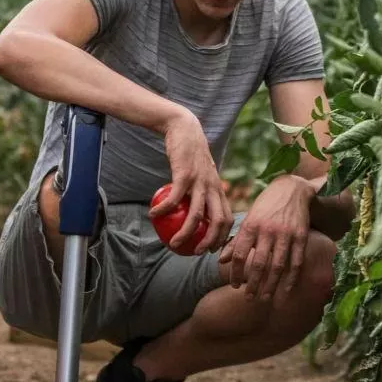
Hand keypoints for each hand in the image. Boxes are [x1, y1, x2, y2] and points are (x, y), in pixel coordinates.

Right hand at [149, 108, 232, 254]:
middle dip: (210, 242)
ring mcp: (200, 182)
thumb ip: (199, 190)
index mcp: (219, 189)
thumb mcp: (199, 173)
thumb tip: (192, 212)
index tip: (211, 248)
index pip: (228, 218)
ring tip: (172, 243)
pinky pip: (174, 199)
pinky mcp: (185, 175)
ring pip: (197, 216)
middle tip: (195, 253)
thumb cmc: (190, 153)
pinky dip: (164, 210)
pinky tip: (153, 214)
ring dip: (185, 233)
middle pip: (218, 222)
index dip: (223, 237)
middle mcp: (213, 187)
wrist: (184, 128)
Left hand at [219, 175, 317, 300]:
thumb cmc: (265, 206)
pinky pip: (296, 262)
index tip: (234, 285)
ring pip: (277, 266)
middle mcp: (267, 230)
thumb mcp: (248, 219)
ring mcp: (285, 234)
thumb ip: (235, 240)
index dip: (234, 272)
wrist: (291, 189)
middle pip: (258, 264)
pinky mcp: (301, 236)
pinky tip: (285, 290)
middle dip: (252, 284)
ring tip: (264, 298)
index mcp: (250, 225)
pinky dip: (291, 278)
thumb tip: (221, 260)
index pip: (239, 254)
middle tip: (249, 298)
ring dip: (270, 285)